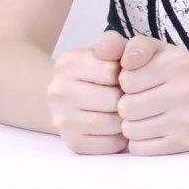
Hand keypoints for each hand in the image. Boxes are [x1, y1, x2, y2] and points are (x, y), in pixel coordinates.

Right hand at [46, 30, 125, 154]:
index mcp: (68, 64)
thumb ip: (114, 43)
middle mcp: (59, 93)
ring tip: (125, 109)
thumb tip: (124, 52)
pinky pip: (111, 145)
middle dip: (128, 97)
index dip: (127, 74)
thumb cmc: (96, 69)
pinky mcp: (72, 143)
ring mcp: (63, 120)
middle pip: (114, 101)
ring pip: (114, 125)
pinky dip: (120, 137)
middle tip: (129, 95)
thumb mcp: (104, 49)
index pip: (113, 72)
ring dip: (127, 118)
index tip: (125, 75)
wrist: (66, 94)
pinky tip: (117, 125)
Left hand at [116, 35, 188, 155]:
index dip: (125, 81)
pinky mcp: (184, 142)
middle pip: (126, 107)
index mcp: (179, 61)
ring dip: (130, 124)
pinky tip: (151, 128)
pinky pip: (139, 148)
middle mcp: (188, 90)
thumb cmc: (165, 71)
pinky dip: (138, 141)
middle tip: (139, 99)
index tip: (137, 79)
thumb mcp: (147, 50)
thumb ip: (118, 44)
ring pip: (130, 130)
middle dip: (125, 104)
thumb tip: (102, 51)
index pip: (126, 79)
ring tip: (144, 114)